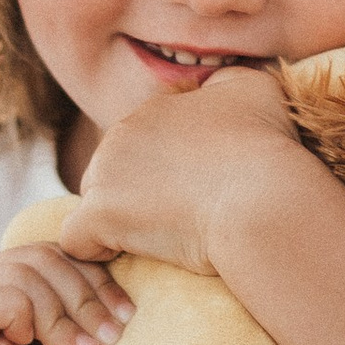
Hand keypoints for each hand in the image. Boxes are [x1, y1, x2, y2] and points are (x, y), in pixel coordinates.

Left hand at [57, 65, 311, 275]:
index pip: (143, 144)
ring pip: (94, 202)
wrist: (265, 196)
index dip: (164, 173)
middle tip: (179, 223)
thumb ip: (225, 83)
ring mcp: (107, 173)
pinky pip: (76, 239)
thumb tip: (212, 87)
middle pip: (113, 170)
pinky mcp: (100, 215)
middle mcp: (122, 133)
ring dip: (118, 222)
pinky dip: (94, 253)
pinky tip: (124, 261)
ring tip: (160, 244)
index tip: (194, 195)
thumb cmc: (269, 149)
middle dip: (136, 195)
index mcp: (155, 110)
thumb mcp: (254, 89)